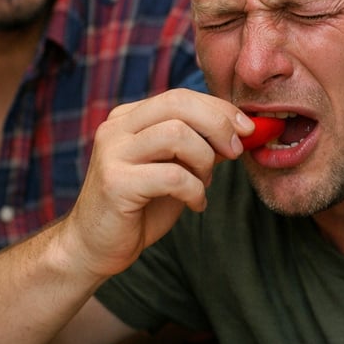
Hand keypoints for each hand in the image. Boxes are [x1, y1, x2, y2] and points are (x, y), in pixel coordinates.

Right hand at [58, 89, 254, 282]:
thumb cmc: (139, 208)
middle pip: (178, 103)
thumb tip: (242, 131)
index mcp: (129, 118)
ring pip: (177, 134)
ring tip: (205, 183)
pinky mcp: (115, 183)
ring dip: (204, 160)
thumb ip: (201, 147)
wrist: (95, 247)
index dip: (219, 109)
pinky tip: (195, 204)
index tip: (248, 128)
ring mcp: (113, 153)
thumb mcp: (176, 169)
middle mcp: (117, 128)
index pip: (181, 97)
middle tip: (235, 151)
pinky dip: (195, 190)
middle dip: (218, 124)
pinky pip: (172, 176)